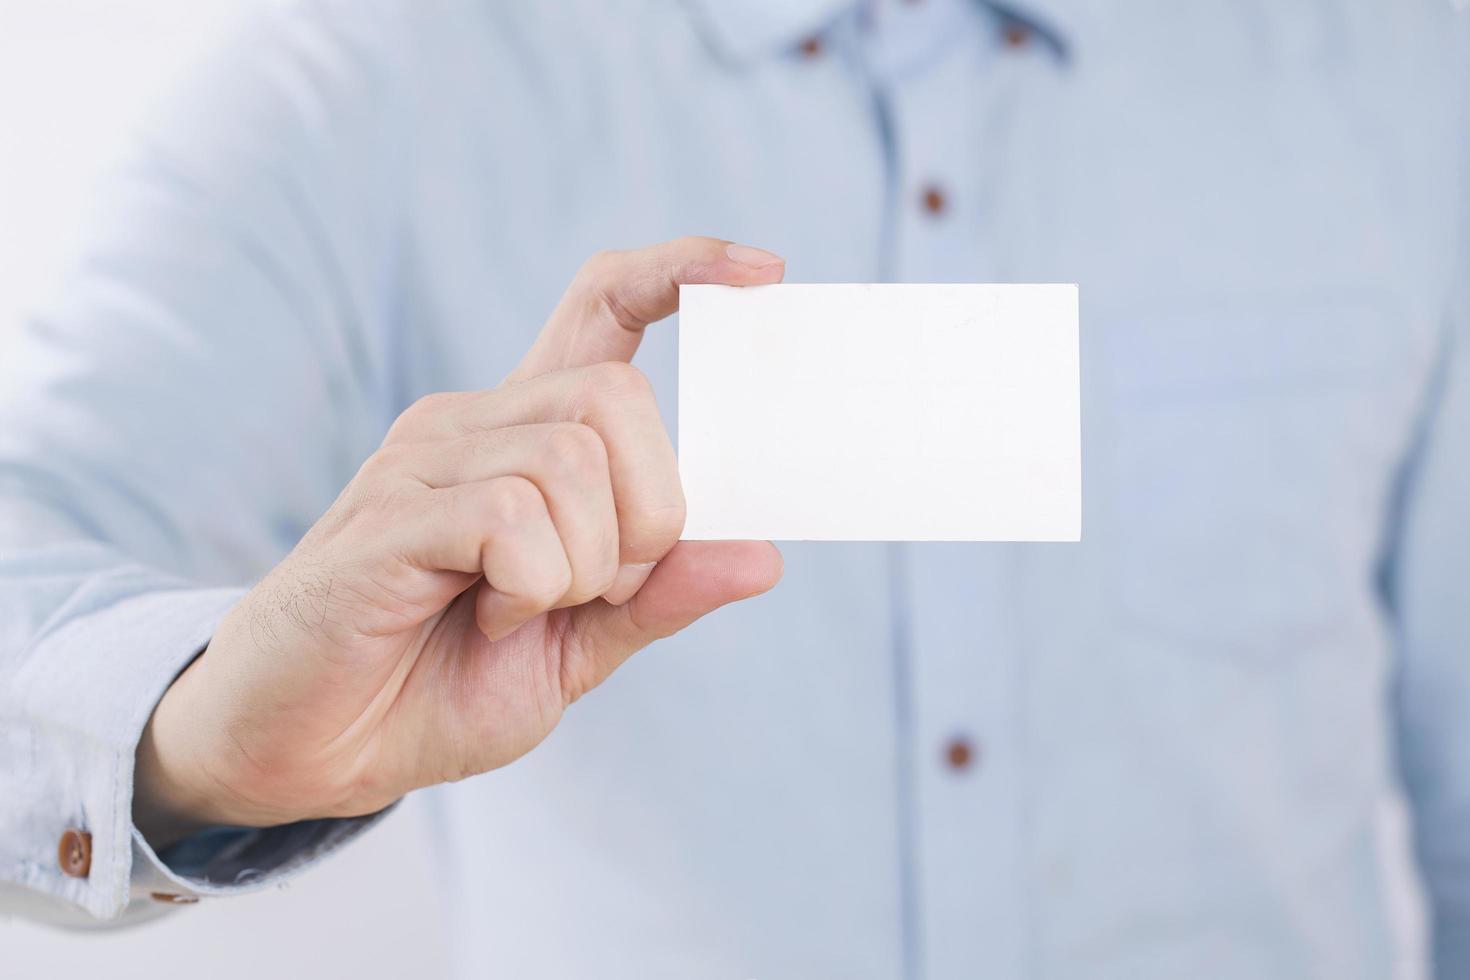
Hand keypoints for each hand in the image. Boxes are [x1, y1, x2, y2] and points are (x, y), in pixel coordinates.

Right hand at [134, 237, 786, 842]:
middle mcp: (473, 423)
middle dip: (647, 513)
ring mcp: (423, 460)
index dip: (683, 272)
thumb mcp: (576, 650)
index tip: (764, 272)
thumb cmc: (437, 685)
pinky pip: (509, 515)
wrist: (310, 750)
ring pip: (572, 457)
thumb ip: (658, 598)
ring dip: (582, 566)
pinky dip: (530, 585)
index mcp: (527, 440)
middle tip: (592, 589)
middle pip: (617, 395)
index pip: (603, 304)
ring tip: (519, 611)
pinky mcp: (388, 514)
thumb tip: (763, 556)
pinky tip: (487, 616)